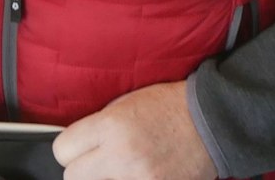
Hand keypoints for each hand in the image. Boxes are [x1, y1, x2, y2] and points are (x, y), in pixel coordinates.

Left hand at [53, 81, 218, 179]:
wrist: (212, 122)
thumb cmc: (170, 107)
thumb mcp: (128, 103)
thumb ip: (99, 125)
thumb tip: (77, 144)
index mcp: (111, 125)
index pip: (62, 150)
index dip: (70, 149)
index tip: (79, 148)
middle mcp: (121, 155)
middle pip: (73, 176)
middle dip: (83, 168)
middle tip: (99, 161)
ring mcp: (138, 179)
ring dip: (104, 179)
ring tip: (120, 170)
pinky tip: (136, 175)